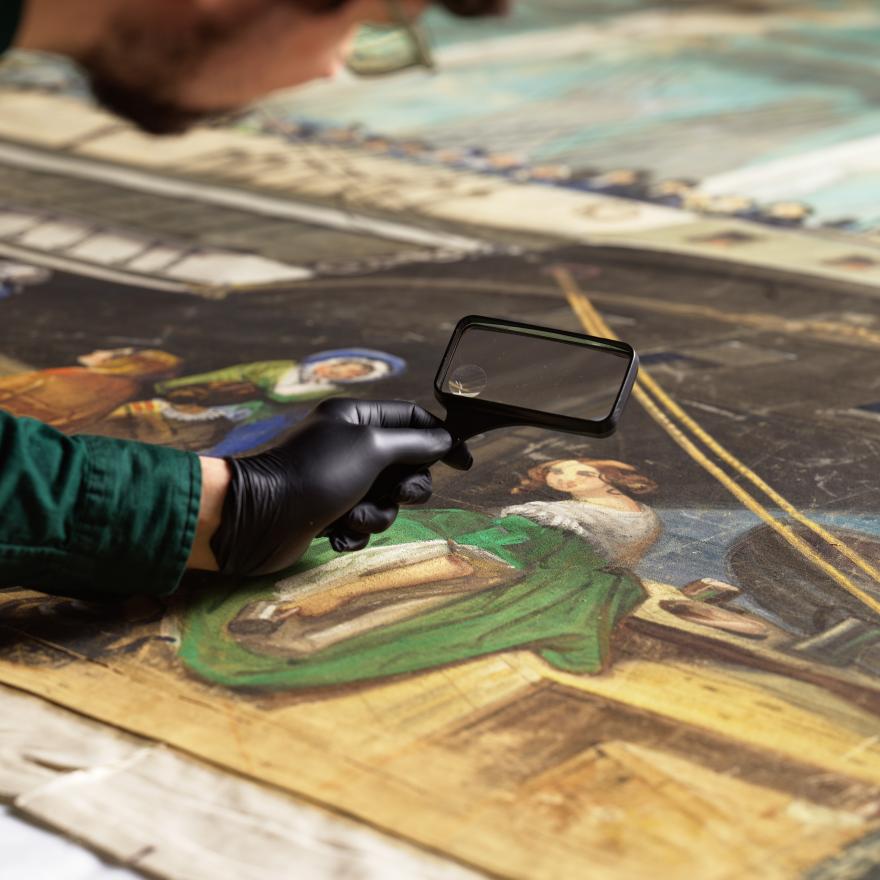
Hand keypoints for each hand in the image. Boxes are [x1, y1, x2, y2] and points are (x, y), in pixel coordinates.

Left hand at [209, 399, 471, 575]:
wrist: (257, 518)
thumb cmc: (314, 473)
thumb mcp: (372, 448)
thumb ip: (414, 443)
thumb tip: (445, 439)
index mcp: (357, 418)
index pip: (413, 419)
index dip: (441, 440)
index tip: (464, 462)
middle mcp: (350, 446)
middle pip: (406, 466)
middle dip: (406, 487)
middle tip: (395, 492)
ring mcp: (339, 481)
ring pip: (386, 501)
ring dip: (375, 514)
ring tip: (350, 516)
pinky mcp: (329, 513)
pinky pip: (362, 524)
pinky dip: (353, 532)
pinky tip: (334, 534)